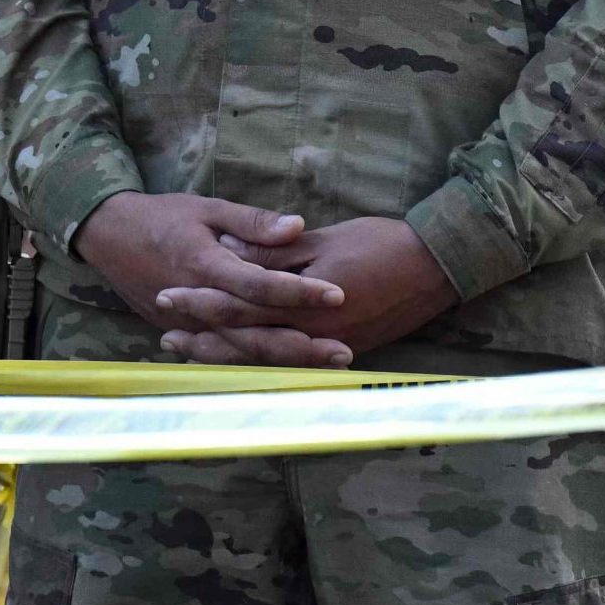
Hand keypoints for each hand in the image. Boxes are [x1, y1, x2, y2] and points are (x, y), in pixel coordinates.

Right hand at [74, 191, 349, 358]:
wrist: (109, 237)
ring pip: (241, 351)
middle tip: (344, 351)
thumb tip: (298, 227)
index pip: (258, 285)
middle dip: (301, 344)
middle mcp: (197, 303)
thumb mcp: (207, 208)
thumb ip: (252, 222)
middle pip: (254, 332)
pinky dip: (256, 365)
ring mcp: (188, 325)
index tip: (338, 294)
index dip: (298, 292)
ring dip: (285, 361)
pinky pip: (224, 355)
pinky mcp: (184, 335)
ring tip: (327, 365)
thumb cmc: (162, 217)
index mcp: (205, 265)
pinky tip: (291, 375)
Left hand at [154, 216, 456, 367]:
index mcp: (305, 303)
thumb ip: (275, 251)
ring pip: (265, 360)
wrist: (439, 267)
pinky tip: (242, 361)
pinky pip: (292, 364)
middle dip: (204, 340)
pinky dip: (261, 363)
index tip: (167, 297)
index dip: (201, 302)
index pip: (240, 305)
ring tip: (190, 354)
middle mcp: (314, 334)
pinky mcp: (344, 351)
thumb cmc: (383, 244)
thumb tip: (230, 248)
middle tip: (165, 337)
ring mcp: (330, 348)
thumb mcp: (324, 239)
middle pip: (246, 342)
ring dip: (226, 357)